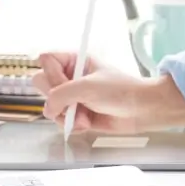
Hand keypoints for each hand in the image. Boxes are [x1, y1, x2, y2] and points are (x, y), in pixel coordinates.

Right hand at [33, 52, 184, 134]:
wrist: (142, 110)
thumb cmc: (122, 90)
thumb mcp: (88, 87)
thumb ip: (61, 95)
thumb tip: (47, 108)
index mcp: (75, 60)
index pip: (46, 60)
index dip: (51, 74)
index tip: (66, 83)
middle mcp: (71, 77)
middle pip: (42, 84)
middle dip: (56, 98)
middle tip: (72, 101)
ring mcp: (73, 96)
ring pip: (50, 106)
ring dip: (65, 115)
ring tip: (83, 116)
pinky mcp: (77, 113)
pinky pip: (60, 120)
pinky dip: (71, 125)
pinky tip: (86, 123)